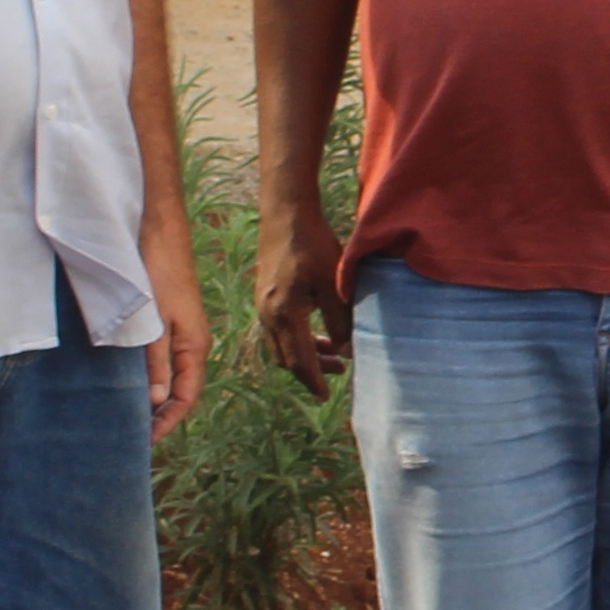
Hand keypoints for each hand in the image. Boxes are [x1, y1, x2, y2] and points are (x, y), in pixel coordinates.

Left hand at [144, 239, 212, 437]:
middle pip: (179, 391)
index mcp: (195, 346)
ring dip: (152, 398)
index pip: (186, 397)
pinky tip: (129, 382)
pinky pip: (160, 360)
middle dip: (160, 416)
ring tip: (128, 417)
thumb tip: (157, 402)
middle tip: (133, 437)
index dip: (168, 422)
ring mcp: (179, 333)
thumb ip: (155, 361)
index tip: (146, 442)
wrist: (157, 231)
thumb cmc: (157, 272)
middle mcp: (191, 344)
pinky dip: (147, 377)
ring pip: (168, 376)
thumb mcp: (154, 321)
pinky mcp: (166, 323)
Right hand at [255, 198, 348, 390]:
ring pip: (281, 345)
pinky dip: (296, 339)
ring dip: (305, 355)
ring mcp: (262, 305)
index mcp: (284, 314)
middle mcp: (267, 314)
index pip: (298, 361)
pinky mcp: (264, 296)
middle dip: (312, 371)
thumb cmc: (313, 244)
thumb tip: (346, 351)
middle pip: (287, 358)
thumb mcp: (333, 283)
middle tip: (340, 374)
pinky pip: (278, 330)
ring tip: (334, 356)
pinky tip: (317, 332)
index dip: (313, 381)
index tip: (326, 396)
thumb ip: (340, 320)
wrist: (285, 213)